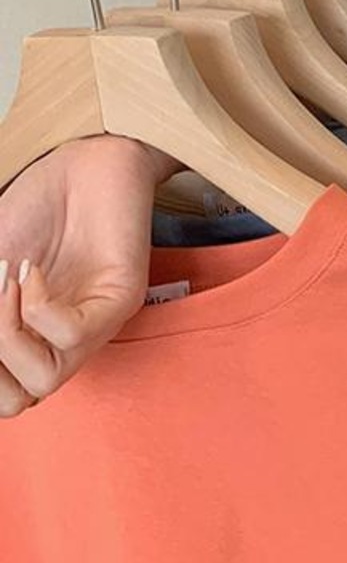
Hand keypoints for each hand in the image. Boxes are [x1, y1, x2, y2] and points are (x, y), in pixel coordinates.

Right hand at [0, 138, 160, 417]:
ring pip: (43, 380)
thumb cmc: (38, 210)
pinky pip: (69, 336)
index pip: (6, 395)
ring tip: (6, 280)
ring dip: (7, 332)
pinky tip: (32, 270)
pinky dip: (37, 305)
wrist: (84, 162)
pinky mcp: (119, 304)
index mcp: (33, 340)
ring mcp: (92, 330)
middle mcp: (62, 345)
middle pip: (19, 400)